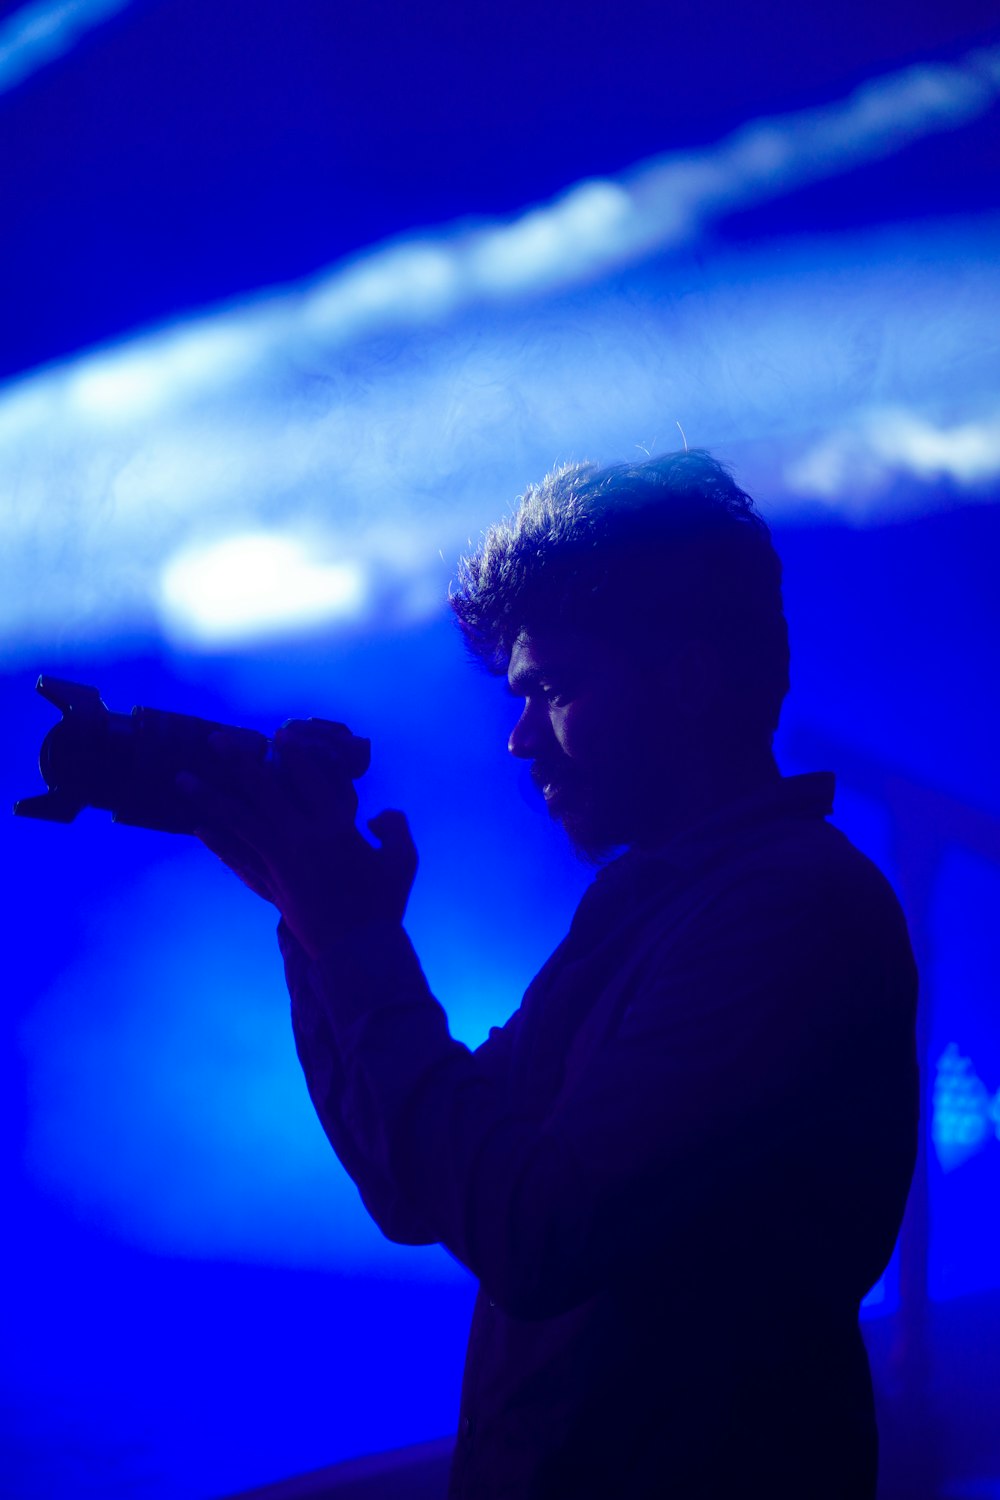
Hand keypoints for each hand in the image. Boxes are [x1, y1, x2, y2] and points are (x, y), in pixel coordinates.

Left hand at [177, 719, 416, 959]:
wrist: (356, 951)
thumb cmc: (384, 904)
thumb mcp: (402, 861)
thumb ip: (394, 829)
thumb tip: (378, 814)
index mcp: (335, 827)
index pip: (310, 778)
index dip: (293, 752)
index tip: (278, 733)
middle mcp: (300, 838)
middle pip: (261, 790)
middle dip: (237, 761)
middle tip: (214, 739)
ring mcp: (279, 863)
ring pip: (237, 821)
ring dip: (208, 797)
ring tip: (182, 778)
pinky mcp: (268, 885)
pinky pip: (236, 858)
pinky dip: (217, 842)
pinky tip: (199, 827)